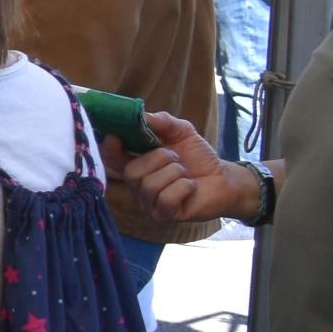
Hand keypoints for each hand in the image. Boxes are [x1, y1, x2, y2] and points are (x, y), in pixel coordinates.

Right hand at [120, 111, 251, 223]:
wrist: (223, 180)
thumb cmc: (198, 158)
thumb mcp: (183, 132)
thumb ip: (164, 122)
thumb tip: (146, 116)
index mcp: (136, 164)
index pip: (112, 158)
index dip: (109, 149)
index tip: (114, 137)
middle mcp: (136, 185)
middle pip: (131, 172)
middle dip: (158, 159)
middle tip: (176, 158)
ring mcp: (148, 202)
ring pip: (150, 185)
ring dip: (175, 173)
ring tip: (185, 173)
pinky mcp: (163, 215)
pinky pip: (166, 198)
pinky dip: (184, 187)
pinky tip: (190, 187)